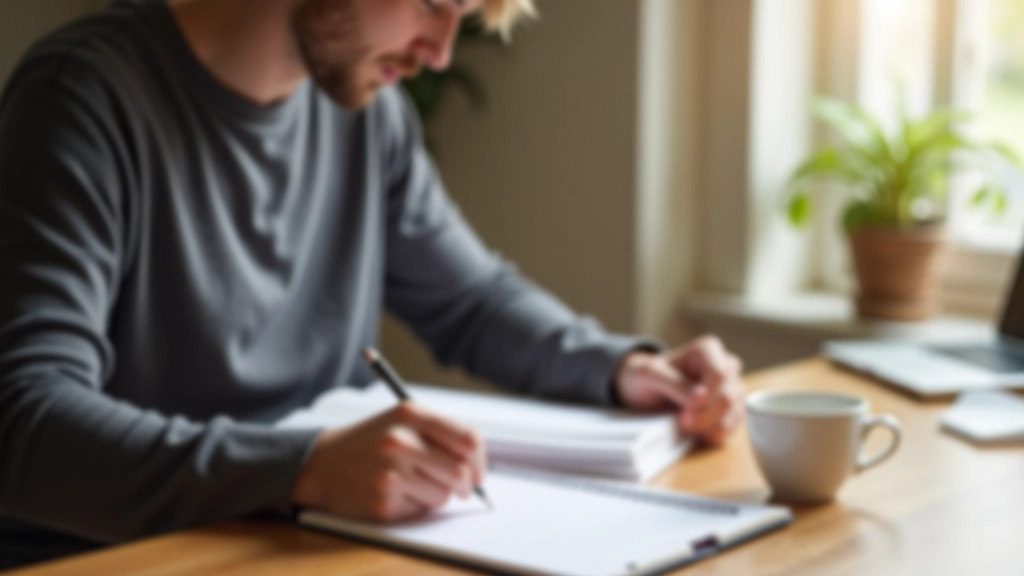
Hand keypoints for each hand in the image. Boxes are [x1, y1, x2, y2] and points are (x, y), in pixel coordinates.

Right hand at [291, 402, 486, 521]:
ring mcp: (390, 474)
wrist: (323, 462)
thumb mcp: (403, 420)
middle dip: (468, 485)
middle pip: (460, 473)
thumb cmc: (373, 440)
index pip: (468, 440)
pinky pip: (421, 510)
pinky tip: (398, 492)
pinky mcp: (382, 503)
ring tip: (416, 484)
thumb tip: (478, 466)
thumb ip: (441, 433)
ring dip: (439, 494)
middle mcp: (400, 441)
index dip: (480, 460)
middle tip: (463, 488)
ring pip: (443, 495)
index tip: (479, 471)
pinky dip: (417, 505)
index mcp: (411, 414)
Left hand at [614, 336, 744, 445]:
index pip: (720, 374)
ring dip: (710, 427)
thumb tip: (701, 397)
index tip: (685, 413)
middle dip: (705, 416)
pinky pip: (734, 426)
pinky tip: (698, 432)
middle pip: (729, 396)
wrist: (646, 391)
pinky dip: (716, 434)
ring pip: (734, 413)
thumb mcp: (651, 375)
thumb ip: (675, 383)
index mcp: (707, 349)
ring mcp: (732, 387)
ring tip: (686, 427)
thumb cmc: (648, 377)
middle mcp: (725, 365)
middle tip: (682, 423)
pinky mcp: (732, 408)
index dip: (706, 398)